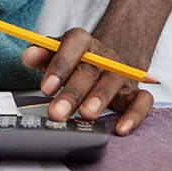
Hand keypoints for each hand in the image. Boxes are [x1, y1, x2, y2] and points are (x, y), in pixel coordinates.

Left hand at [22, 28, 153, 135]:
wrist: (102, 61)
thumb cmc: (71, 61)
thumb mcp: (52, 53)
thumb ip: (40, 53)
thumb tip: (29, 55)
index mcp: (82, 41)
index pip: (74, 45)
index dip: (60, 65)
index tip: (46, 88)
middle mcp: (103, 55)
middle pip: (89, 70)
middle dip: (72, 93)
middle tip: (57, 113)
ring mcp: (121, 72)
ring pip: (112, 82)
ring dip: (99, 100)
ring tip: (86, 116)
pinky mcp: (135, 91)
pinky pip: (142, 101)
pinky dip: (135, 115)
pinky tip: (121, 129)